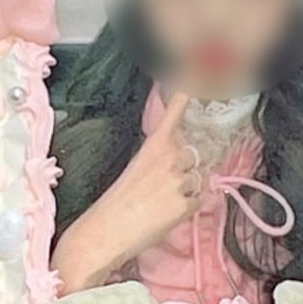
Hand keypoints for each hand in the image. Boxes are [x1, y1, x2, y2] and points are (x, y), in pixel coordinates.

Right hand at [52, 91, 202, 293]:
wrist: (105, 232)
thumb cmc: (115, 204)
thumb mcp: (136, 170)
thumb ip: (158, 161)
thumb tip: (178, 165)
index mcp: (154, 146)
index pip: (175, 113)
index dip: (187, 93)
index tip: (196, 71)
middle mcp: (169, 158)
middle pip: (192, 155)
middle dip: (184, 169)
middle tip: (160, 187)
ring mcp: (179, 180)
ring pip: (196, 181)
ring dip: (184, 191)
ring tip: (160, 204)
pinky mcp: (185, 204)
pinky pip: (196, 202)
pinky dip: (185, 210)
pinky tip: (164, 216)